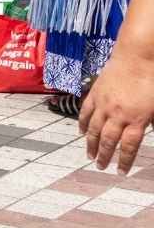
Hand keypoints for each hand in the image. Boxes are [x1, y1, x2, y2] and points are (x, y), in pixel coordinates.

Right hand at [80, 47, 153, 173]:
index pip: (128, 147)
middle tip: (100, 166)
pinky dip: (82, 123)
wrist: (139, 55)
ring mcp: (104, 103)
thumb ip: (153, 122)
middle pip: (108, 140)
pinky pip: (86, 111)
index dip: (123, 161)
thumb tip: (151, 132)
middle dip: (104, 156)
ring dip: (90, 143)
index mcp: (136, 119)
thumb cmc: (153, 79)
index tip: (120, 172)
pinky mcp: (95, 92)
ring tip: (89, 155)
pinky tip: (80, 131)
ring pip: (93, 128)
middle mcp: (118, 114)